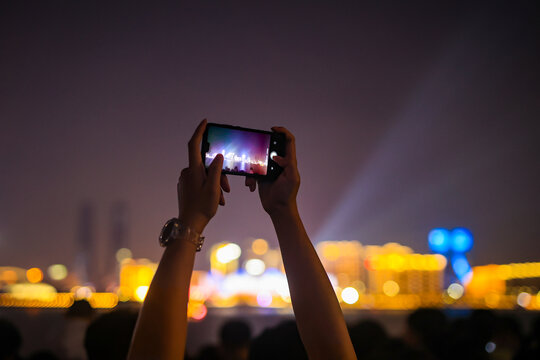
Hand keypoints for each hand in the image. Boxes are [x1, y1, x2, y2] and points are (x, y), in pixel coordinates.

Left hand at [178, 119, 229, 233]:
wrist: (189, 225)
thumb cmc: (202, 208)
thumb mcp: (214, 188)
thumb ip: (217, 170)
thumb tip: (219, 156)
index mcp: (193, 170)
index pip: (194, 145)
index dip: (200, 131)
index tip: (205, 122)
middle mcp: (187, 172)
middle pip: (205, 164)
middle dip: (218, 173)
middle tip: (227, 188)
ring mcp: (186, 180)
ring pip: (205, 174)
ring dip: (216, 183)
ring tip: (222, 198)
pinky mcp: (186, 187)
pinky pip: (200, 181)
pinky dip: (209, 187)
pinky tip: (216, 199)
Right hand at [245, 127, 299, 215]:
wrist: (278, 208)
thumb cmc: (287, 195)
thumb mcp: (292, 178)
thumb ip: (288, 165)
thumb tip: (278, 156)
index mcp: (289, 162)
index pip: (289, 142)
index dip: (283, 132)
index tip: (273, 129)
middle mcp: (280, 163)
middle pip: (271, 148)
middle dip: (262, 150)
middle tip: (255, 152)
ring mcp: (270, 169)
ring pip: (259, 160)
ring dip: (253, 168)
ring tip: (253, 179)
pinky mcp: (262, 176)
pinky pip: (253, 172)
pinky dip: (250, 178)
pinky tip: (251, 186)